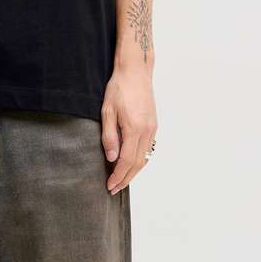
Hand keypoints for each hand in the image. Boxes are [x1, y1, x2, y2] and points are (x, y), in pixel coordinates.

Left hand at [100, 67, 156, 193]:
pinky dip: (139, 161)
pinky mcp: (153, 125)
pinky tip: (130, 164)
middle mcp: (146, 131)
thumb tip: (112, 159)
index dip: (118, 176)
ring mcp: (152, 128)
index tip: (110, 185)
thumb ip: (109, 137)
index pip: (126, 160)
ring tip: (121, 180)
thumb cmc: (119, 88)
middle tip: (114, 188)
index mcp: (134, 128)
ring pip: (145, 158)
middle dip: (126, 178)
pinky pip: (147, 149)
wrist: (136, 72)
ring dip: (133, 172)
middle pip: (138, 164)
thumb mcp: (107, 112)